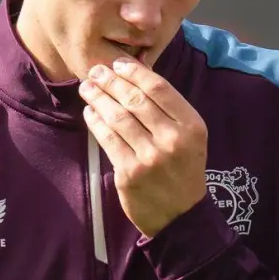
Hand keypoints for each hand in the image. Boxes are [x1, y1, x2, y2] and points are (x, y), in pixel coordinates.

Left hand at [80, 57, 207, 237]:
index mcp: (191, 126)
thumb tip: (134, 78)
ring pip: (118, 118)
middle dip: (111, 81)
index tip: (119, 64)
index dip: (136, 72)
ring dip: (98, 98)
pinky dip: (95, 122)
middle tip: (96, 70)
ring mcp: (149, 158)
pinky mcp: (129, 173)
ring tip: (87, 87)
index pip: (159, 89)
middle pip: (135, 100)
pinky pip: (107, 140)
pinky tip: (90, 112)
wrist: (181, 216)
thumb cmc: (183, 170)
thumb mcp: (190, 138)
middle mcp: (172, 140)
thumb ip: (169, 111)